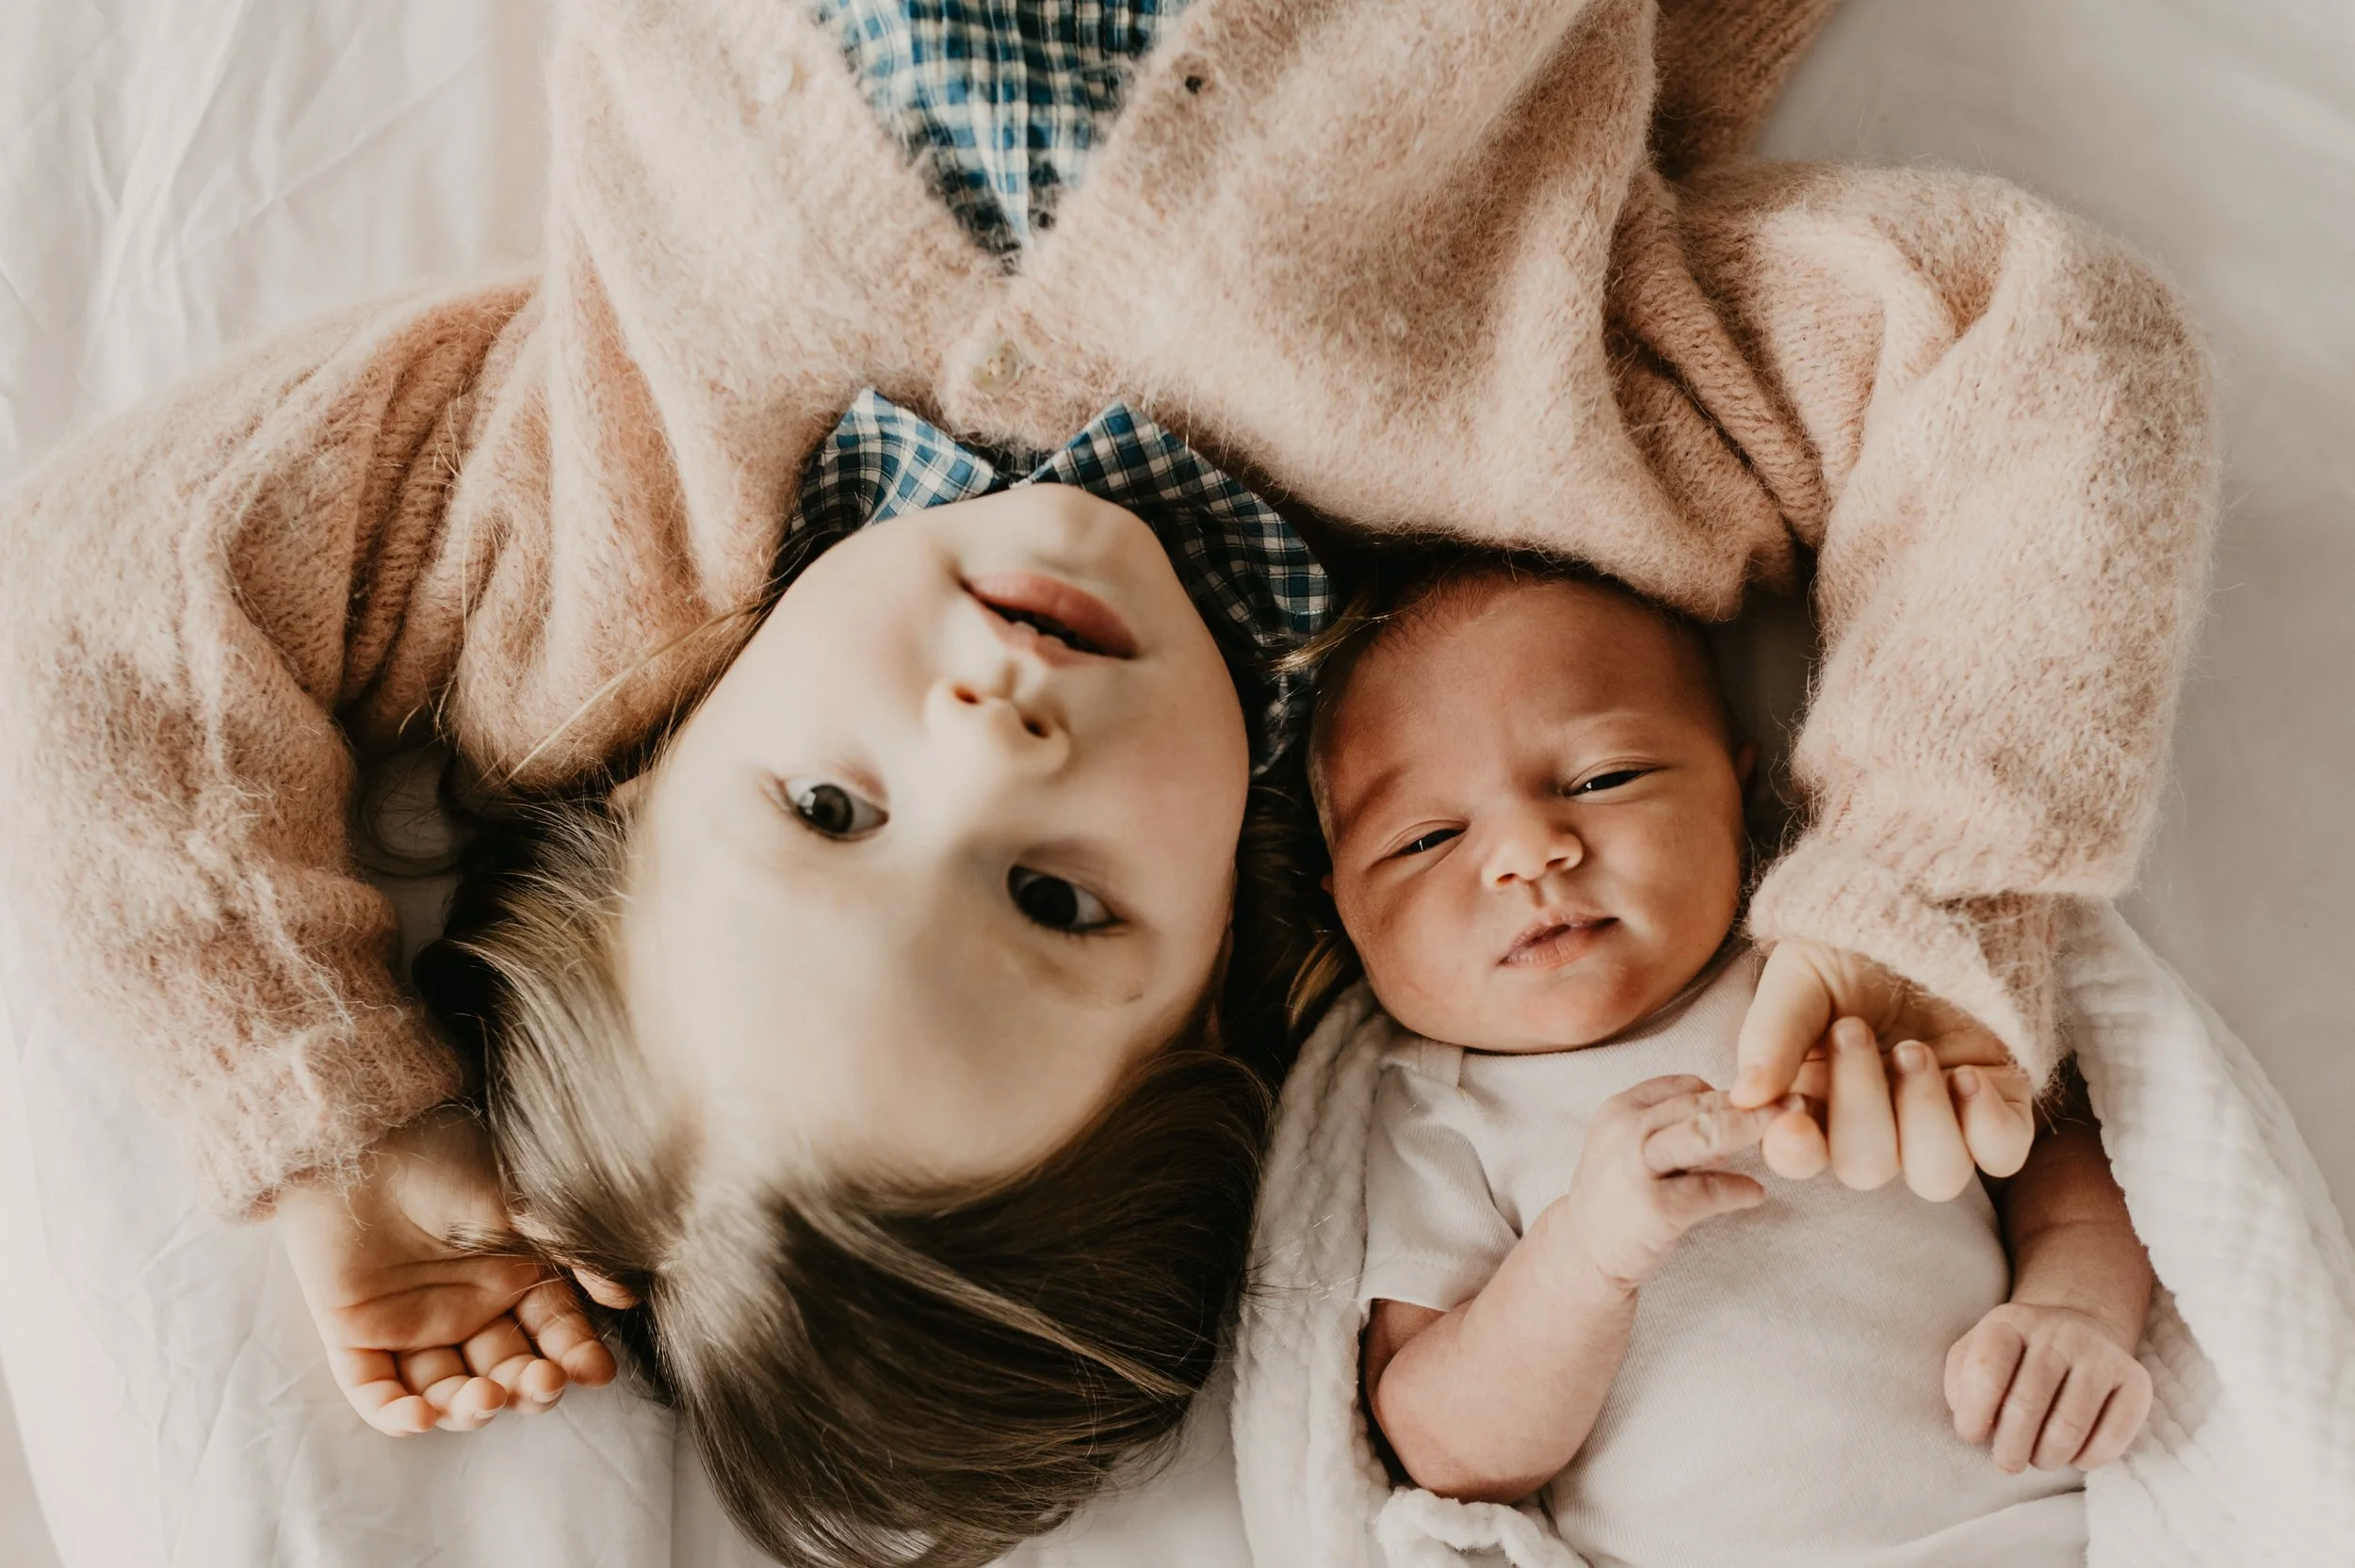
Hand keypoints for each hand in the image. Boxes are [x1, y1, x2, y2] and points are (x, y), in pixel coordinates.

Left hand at [277, 1106, 616, 1433]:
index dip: (575, 1356)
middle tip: (540, 1386)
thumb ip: (576, 1254)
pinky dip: (397, 1414)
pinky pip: (376, 1392)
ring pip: (447, 1390)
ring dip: (469, 1407)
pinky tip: (421, 1417)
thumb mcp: (526, 1203)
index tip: (594, 1372)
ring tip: (485, 1399)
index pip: (553, 1332)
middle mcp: (469, 1307)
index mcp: (514, 1275)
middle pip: (505, 1371)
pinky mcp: (356, 1336)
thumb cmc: (450, 1160)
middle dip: (527, 1387)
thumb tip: (627, 1298)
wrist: (362, 1141)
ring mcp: (413, 1326)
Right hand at [1551, 1075, 1789, 1293]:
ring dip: (1752, 1128)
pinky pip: (1711, 1190)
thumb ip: (1672, 1128)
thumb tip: (1733, 1115)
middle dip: (1752, 1103)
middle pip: (1699, 1105)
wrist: (1582, 1253)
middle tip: (1794, 1103)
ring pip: (1705, 1134)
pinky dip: (1740, 1189)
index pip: (1681, 1086)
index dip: (1723, 1093)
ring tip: (1787, 1129)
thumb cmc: (1617, 1196)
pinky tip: (1756, 1194)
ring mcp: (1638, 1169)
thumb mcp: (1629, 1147)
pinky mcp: (1656, 1209)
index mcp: (1620, 1110)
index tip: (1756, 1102)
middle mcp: (1625, 1131)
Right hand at [1731, 941, 2035, 1196]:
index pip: (1798, 1155)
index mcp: (1815, 1096)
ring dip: (1922, 1115)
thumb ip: (1770, 1035)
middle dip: (1860, 1102)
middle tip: (1853, 1028)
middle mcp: (1877, 1120)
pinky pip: (2001, 1155)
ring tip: (1913, 1049)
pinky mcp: (1998, 1105)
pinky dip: (1984, 1124)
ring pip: (1936, 1176)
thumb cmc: (1856, 938)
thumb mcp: (1800, 975)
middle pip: (1866, 1168)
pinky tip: (1966, 1074)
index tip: (1792, 1115)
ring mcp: (1941, 1117)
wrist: (1933, 895)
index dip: (1794, 1151)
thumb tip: (1744, 1099)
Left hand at [1945, 1301, 2152, 1473]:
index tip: (1973, 1435)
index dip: (1974, 1414)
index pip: (1986, 1370)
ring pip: (2069, 1427)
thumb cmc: (2015, 1356)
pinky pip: (2112, 1437)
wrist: (2079, 1329)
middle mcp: (2059, 1332)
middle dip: (2010, 1449)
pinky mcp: (2136, 1380)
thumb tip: (1971, 1419)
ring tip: (2038, 1457)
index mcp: (2012, 1321)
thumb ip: (1961, 1383)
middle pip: (2027, 1405)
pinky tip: (2074, 1455)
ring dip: (2046, 1457)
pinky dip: (2087, 1459)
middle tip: (2007, 1462)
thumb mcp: (1975, 1353)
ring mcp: (2101, 1354)